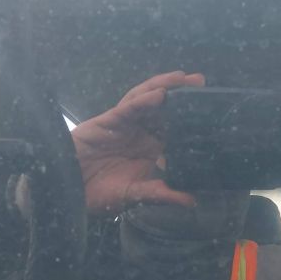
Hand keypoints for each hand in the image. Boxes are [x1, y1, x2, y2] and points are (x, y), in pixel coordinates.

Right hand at [71, 71, 203, 213]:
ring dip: (165, 87)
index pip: (177, 128)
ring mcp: (125, 125)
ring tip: (183, 78)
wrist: (67, 192)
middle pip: (165, 108)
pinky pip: (127, 108)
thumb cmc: (100, 195)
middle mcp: (141, 133)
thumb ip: (162, 195)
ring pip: (147, 100)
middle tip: (202, 82)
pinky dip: (143, 100)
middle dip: (183, 93)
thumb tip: (192, 201)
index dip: (192, 117)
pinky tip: (158, 95)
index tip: (213, 110)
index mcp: (152, 148)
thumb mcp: (136, 196)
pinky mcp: (107, 122)